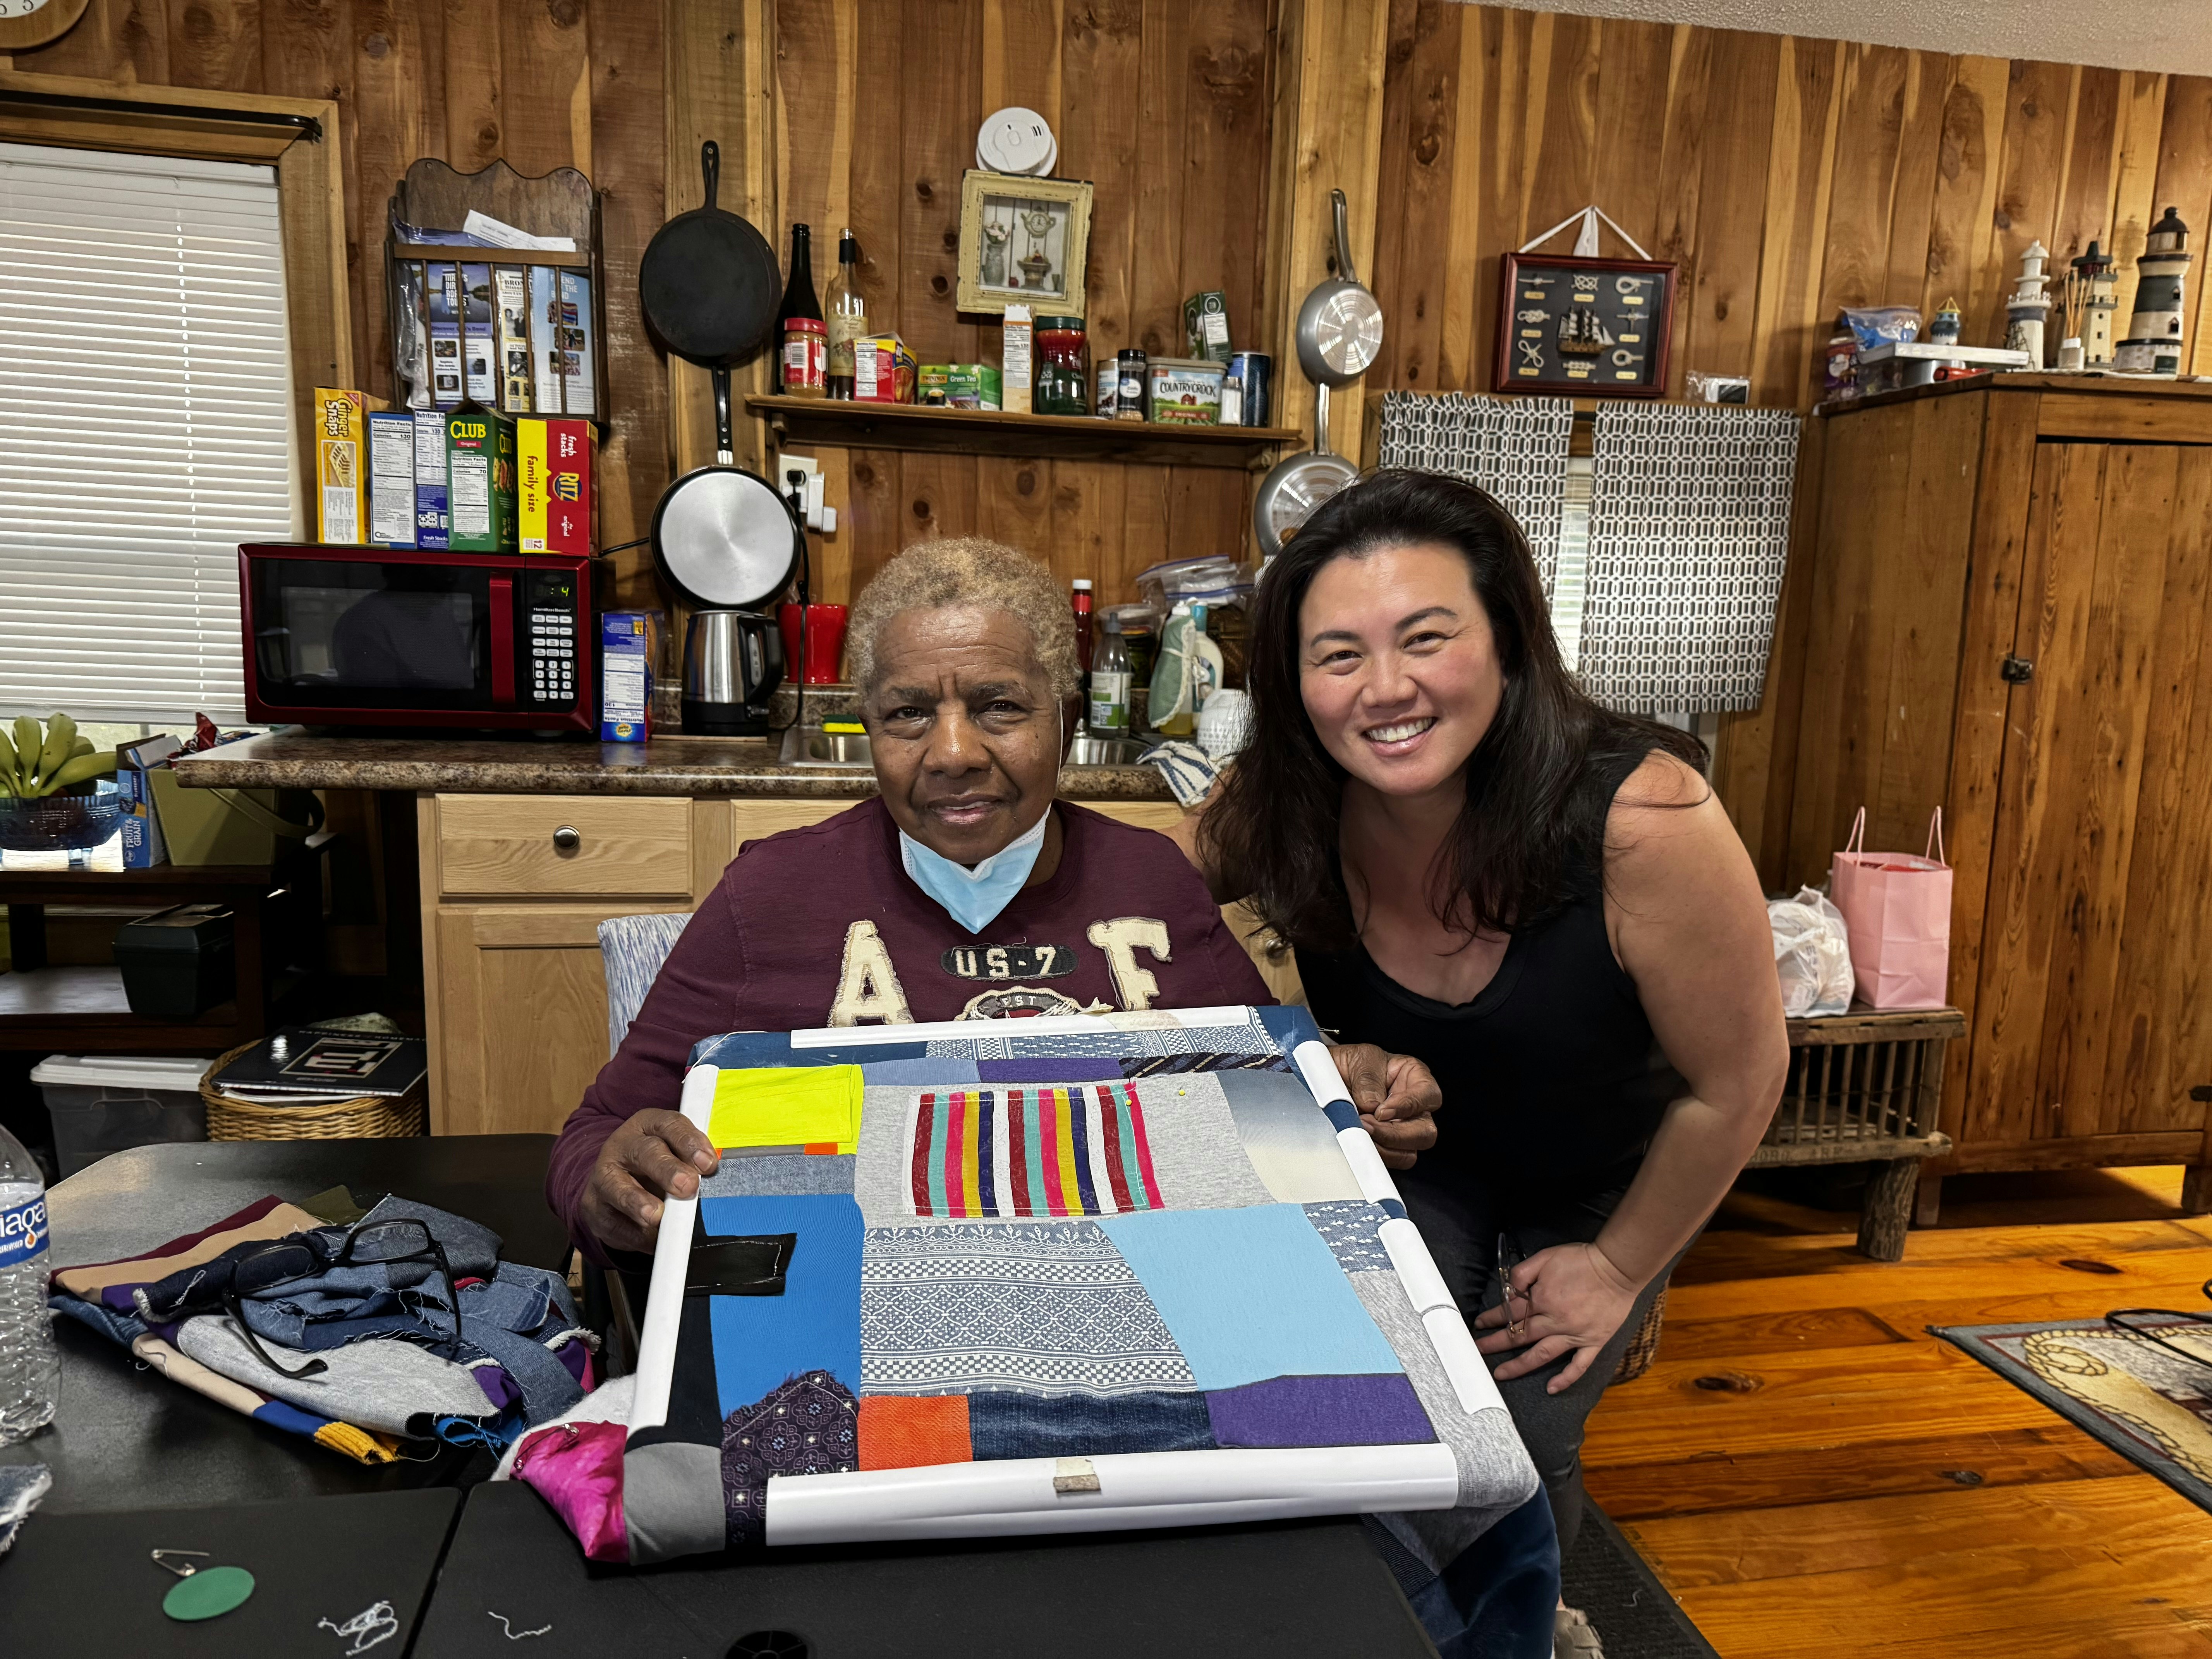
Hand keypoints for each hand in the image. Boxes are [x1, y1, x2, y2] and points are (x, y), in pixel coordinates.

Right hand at [580, 1108, 718, 1253]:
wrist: (614, 1187)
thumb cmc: (655, 1167)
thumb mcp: (675, 1154)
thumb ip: (694, 1162)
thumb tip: (716, 1182)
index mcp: (649, 1126)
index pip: (670, 1125)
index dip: (689, 1142)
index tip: (708, 1163)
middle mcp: (623, 1145)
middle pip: (646, 1152)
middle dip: (668, 1170)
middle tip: (687, 1187)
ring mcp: (604, 1175)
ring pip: (617, 1185)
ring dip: (637, 1201)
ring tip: (655, 1215)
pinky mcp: (593, 1206)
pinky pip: (613, 1221)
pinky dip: (633, 1233)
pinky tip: (650, 1238)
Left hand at [1326, 1043, 1439, 1169]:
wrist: (1328, 1075)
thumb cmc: (1352, 1063)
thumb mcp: (1361, 1059)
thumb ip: (1368, 1080)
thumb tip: (1373, 1105)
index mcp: (1416, 1079)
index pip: (1429, 1096)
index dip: (1408, 1106)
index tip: (1382, 1110)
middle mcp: (1414, 1107)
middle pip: (1425, 1132)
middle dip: (1394, 1134)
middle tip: (1365, 1124)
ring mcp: (1401, 1130)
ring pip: (1407, 1153)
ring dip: (1382, 1148)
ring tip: (1358, 1131)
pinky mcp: (1385, 1146)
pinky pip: (1387, 1160)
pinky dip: (1372, 1155)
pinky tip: (1356, 1141)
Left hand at [1473, 1241, 1640, 1392]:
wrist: (1617, 1267)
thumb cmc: (1581, 1260)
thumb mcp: (1545, 1257)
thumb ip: (1522, 1273)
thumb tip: (1508, 1291)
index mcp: (1541, 1299)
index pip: (1510, 1312)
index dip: (1492, 1318)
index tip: (1480, 1324)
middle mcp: (1554, 1320)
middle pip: (1519, 1336)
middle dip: (1496, 1343)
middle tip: (1480, 1350)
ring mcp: (1574, 1334)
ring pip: (1541, 1355)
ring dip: (1519, 1366)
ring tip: (1501, 1374)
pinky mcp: (1593, 1342)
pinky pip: (1578, 1365)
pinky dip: (1565, 1379)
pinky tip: (1551, 1389)